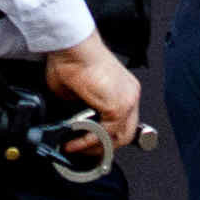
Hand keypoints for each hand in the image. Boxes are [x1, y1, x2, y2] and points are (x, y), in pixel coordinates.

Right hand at [46, 35, 142, 149]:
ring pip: (120, 137)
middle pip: (125, 133)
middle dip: (103, 147)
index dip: (105, 137)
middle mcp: (129, 94)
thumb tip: (71, 123)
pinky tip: (76, 142)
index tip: (89, 144)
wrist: (71, 47)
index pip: (122, 121)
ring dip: (96, 147)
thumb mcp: (73, 92)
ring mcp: (128, 99)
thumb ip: (76, 108)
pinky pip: (108, 133)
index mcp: (122, 88)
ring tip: (77, 148)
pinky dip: (91, 141)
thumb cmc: (70, 59)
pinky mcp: (119, 105)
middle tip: (84, 152)